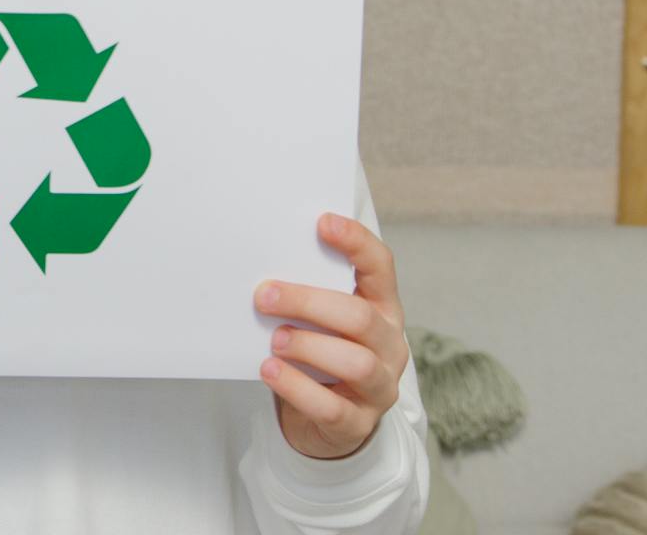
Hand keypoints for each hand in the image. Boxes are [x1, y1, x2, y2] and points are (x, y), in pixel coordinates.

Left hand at [256, 213, 409, 459]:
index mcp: (382, 308)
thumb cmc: (318, 356)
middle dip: (310, 302)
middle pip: (360, 316)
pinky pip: (332, 407)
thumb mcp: (318, 321)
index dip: (356, 243)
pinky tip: (269, 371)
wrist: (327, 421)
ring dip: (309, 346)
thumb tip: (257, 267)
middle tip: (264, 296)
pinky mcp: (358, 422)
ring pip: (355, 362)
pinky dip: (297, 387)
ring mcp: (379, 386)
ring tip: (273, 340)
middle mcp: (389, 345)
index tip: (322, 223)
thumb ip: (304, 295)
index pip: (380, 267)